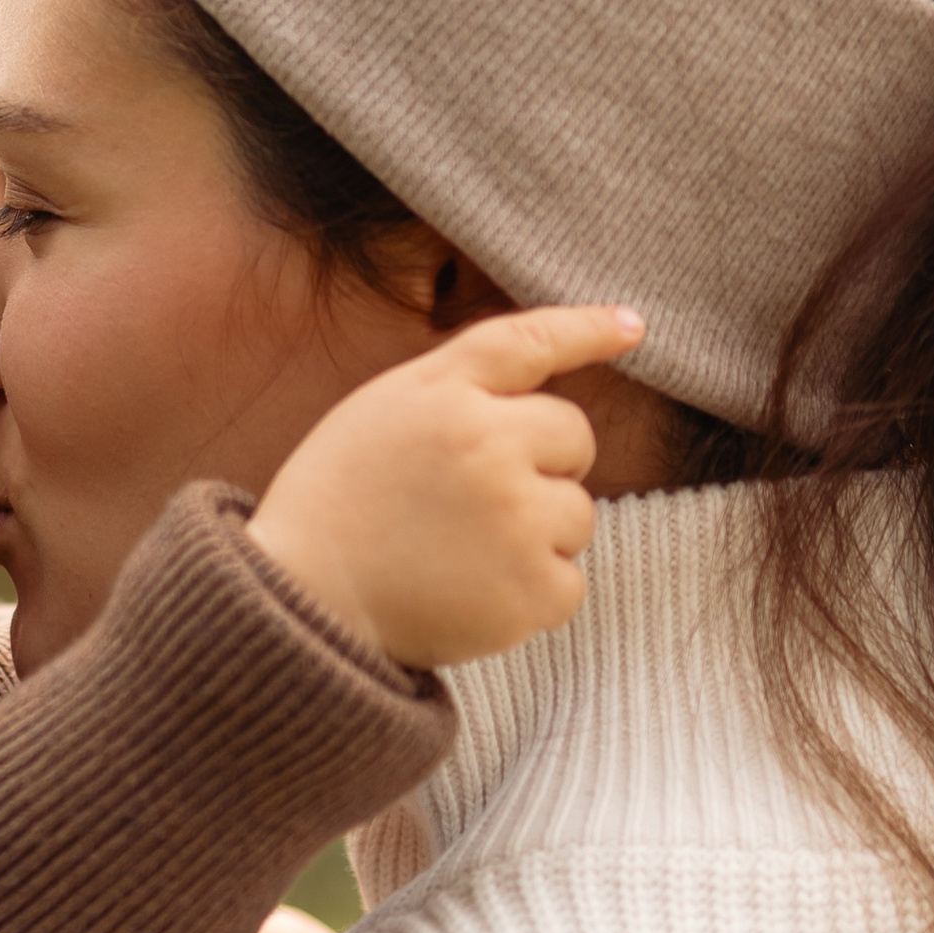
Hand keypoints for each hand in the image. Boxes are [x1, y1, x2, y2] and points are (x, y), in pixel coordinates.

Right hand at [246, 304, 644, 672]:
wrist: (300, 604)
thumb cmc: (340, 502)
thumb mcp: (382, 410)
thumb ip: (464, 381)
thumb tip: (572, 363)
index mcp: (443, 395)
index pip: (531, 344)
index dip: (587, 331)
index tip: (632, 328)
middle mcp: (487, 446)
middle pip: (574, 438)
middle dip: (543, 465)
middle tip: (472, 501)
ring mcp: (515, 521)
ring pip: (578, 515)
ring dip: (538, 535)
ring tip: (461, 553)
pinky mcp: (529, 591)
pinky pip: (570, 583)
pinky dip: (532, 595)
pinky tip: (472, 593)